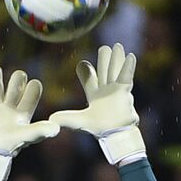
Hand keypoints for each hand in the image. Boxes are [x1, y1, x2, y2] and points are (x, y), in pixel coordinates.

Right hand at [0, 65, 59, 180]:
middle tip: (9, 93)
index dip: (33, 86)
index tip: (28, 91)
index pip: (34, 88)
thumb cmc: (11, 146)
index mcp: (25, 110)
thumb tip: (56, 128)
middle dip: (15, 79)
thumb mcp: (27, 136)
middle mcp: (12, 105)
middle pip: (17, 78)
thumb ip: (40, 130)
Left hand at [49, 42, 145, 165]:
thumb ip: (66, 118)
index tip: (82, 64)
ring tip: (117, 46)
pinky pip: (126, 76)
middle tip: (104, 48)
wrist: (115, 134)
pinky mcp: (125, 92)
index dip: (86, 72)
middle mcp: (106, 91)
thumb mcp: (79, 122)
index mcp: (94, 96)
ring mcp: (116, 90)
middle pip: (104, 72)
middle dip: (104, 61)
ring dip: (116, 59)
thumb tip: (50, 118)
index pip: (89, 81)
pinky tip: (130, 56)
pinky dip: (127, 67)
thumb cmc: (99, 128)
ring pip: (115, 71)